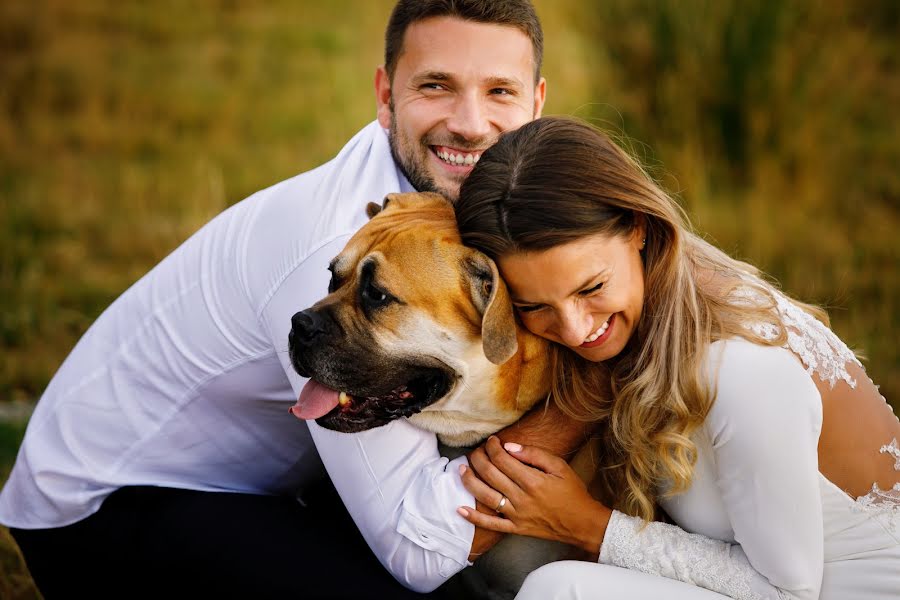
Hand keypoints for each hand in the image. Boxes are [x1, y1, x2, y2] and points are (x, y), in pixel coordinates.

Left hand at [457, 436, 610, 556]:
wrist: (582, 523)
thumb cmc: (573, 492)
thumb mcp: (559, 467)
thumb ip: (534, 454)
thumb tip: (509, 447)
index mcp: (532, 481)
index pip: (503, 460)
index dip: (493, 447)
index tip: (491, 440)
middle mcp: (521, 498)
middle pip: (491, 475)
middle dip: (478, 459)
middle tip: (475, 451)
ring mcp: (517, 515)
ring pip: (486, 497)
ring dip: (470, 482)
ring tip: (461, 470)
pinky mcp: (516, 528)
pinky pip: (492, 524)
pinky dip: (475, 517)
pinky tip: (460, 509)